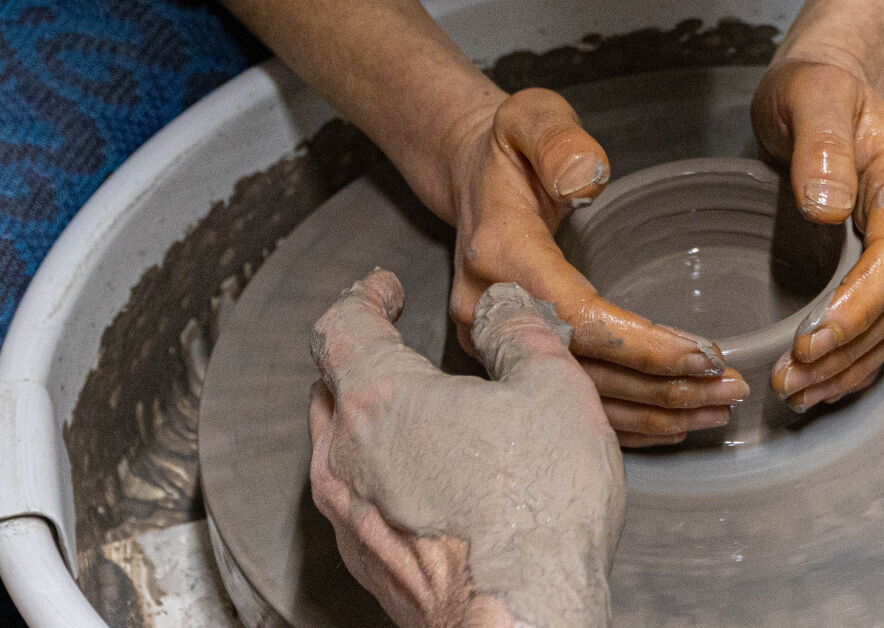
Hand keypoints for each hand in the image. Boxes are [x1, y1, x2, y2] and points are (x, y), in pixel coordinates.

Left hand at [307, 271, 625, 627]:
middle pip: (330, 388)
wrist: (521, 617)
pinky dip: (379, 474)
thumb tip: (504, 303)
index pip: (343, 326)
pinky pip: (356, 501)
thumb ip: (521, 331)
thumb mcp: (552, 387)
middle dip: (360, 357)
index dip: (363, 296)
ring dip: (366, 420)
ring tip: (414, 411)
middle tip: (393, 339)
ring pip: (338, 449)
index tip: (381, 288)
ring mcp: (348, 518)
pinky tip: (425, 479)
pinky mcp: (366, 565)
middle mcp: (345, 457)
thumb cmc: (538, 505)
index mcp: (380, 399)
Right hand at [445, 88, 748, 445]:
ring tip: (718, 410)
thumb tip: (586, 181)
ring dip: (653, 412)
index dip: (642, 345)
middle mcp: (490, 312)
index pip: (577, 317)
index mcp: (501, 256)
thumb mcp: (531, 118)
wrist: (470, 175)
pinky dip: (625, 419)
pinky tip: (674, 422)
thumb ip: (559, 141)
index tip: (704, 353)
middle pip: (583, 372)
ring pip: (578, 398)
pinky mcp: (506, 360)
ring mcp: (493, 344)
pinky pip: (568, 402)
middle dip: (662, 389)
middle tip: (731, 390)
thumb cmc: (512, 147)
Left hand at [750, 59, 883, 408]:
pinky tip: (822, 383)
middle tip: (789, 382)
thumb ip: (821, 146)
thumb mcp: (808, 95)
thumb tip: (828, 209)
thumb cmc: (813, 87)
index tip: (811, 344)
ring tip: (796, 394)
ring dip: (849, 366)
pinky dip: (856, 360)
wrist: (826, 86)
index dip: (859, 309)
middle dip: (847, 351)